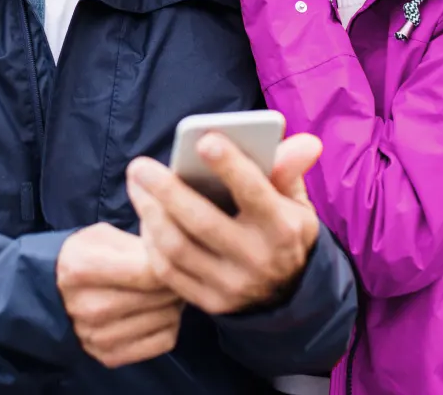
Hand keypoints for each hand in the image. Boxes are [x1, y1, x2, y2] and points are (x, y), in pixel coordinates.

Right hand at [56, 223, 183, 367]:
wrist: (54, 295)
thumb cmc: (86, 256)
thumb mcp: (103, 237)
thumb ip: (136, 244)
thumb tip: (174, 256)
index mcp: (82, 269)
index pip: (146, 272)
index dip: (169, 262)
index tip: (173, 255)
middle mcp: (89, 308)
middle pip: (158, 295)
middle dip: (173, 280)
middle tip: (173, 271)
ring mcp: (98, 337)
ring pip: (166, 318)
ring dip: (173, 302)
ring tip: (164, 289)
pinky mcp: (109, 357)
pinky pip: (164, 341)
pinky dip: (169, 324)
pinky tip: (158, 310)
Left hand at [125, 133, 321, 315]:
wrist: (288, 293)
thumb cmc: (283, 228)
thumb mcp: (295, 200)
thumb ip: (289, 168)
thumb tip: (306, 141)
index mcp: (282, 226)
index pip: (254, 192)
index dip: (230, 166)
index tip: (204, 140)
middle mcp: (258, 258)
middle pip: (203, 222)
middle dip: (167, 191)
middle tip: (139, 165)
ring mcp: (232, 285)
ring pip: (178, 247)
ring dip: (150, 213)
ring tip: (136, 184)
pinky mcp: (211, 303)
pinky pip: (170, 272)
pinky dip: (152, 243)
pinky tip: (146, 217)